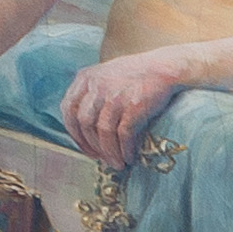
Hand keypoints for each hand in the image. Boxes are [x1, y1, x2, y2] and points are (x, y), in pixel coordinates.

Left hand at [58, 47, 186, 163]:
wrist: (164, 67)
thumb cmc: (136, 74)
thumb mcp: (105, 75)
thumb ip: (90, 93)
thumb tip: (84, 125)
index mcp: (85, 78)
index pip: (68, 110)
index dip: (75, 133)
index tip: (86, 147)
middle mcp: (96, 86)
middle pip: (84, 123)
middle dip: (92, 146)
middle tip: (102, 159)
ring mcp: (114, 96)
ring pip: (103, 132)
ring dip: (110, 152)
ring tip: (117, 163)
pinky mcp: (133, 106)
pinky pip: (124, 135)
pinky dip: (125, 149)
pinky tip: (129, 157)